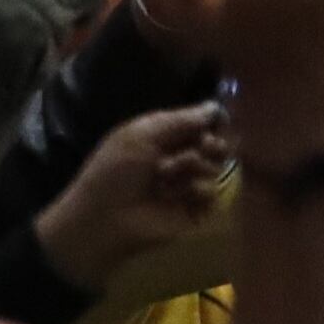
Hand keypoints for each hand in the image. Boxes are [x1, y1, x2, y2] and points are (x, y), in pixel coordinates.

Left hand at [35, 102, 230, 289]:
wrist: (107, 216)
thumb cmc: (116, 170)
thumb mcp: (141, 134)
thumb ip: (179, 120)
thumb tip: (214, 107)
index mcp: (162, 137)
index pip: (199, 123)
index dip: (210, 121)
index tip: (215, 121)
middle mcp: (178, 158)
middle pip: (215, 144)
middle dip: (212, 142)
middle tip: (204, 146)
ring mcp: (188, 184)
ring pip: (216, 166)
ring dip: (194, 165)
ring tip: (167, 174)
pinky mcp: (196, 209)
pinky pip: (213, 192)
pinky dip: (197, 189)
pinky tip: (177, 194)